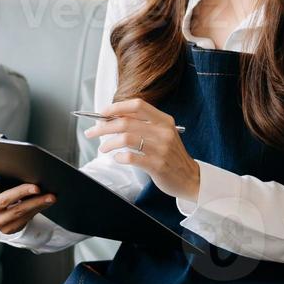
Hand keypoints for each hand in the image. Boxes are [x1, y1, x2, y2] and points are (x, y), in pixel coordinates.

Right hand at [0, 158, 55, 234]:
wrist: (0, 217)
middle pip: (4, 201)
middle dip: (22, 192)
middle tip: (37, 187)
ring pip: (19, 212)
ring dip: (37, 203)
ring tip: (50, 196)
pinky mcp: (8, 230)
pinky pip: (26, 218)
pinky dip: (37, 209)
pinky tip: (46, 203)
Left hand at [83, 98, 201, 200]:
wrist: (190, 177)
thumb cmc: (171, 155)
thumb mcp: (162, 134)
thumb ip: (143, 125)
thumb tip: (113, 118)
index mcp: (164, 120)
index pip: (137, 105)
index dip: (117, 107)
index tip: (102, 113)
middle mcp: (163, 132)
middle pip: (126, 122)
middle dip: (104, 127)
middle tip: (92, 132)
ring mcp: (161, 148)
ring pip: (126, 139)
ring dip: (109, 143)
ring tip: (103, 148)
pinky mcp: (157, 165)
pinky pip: (131, 157)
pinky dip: (119, 157)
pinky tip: (117, 158)